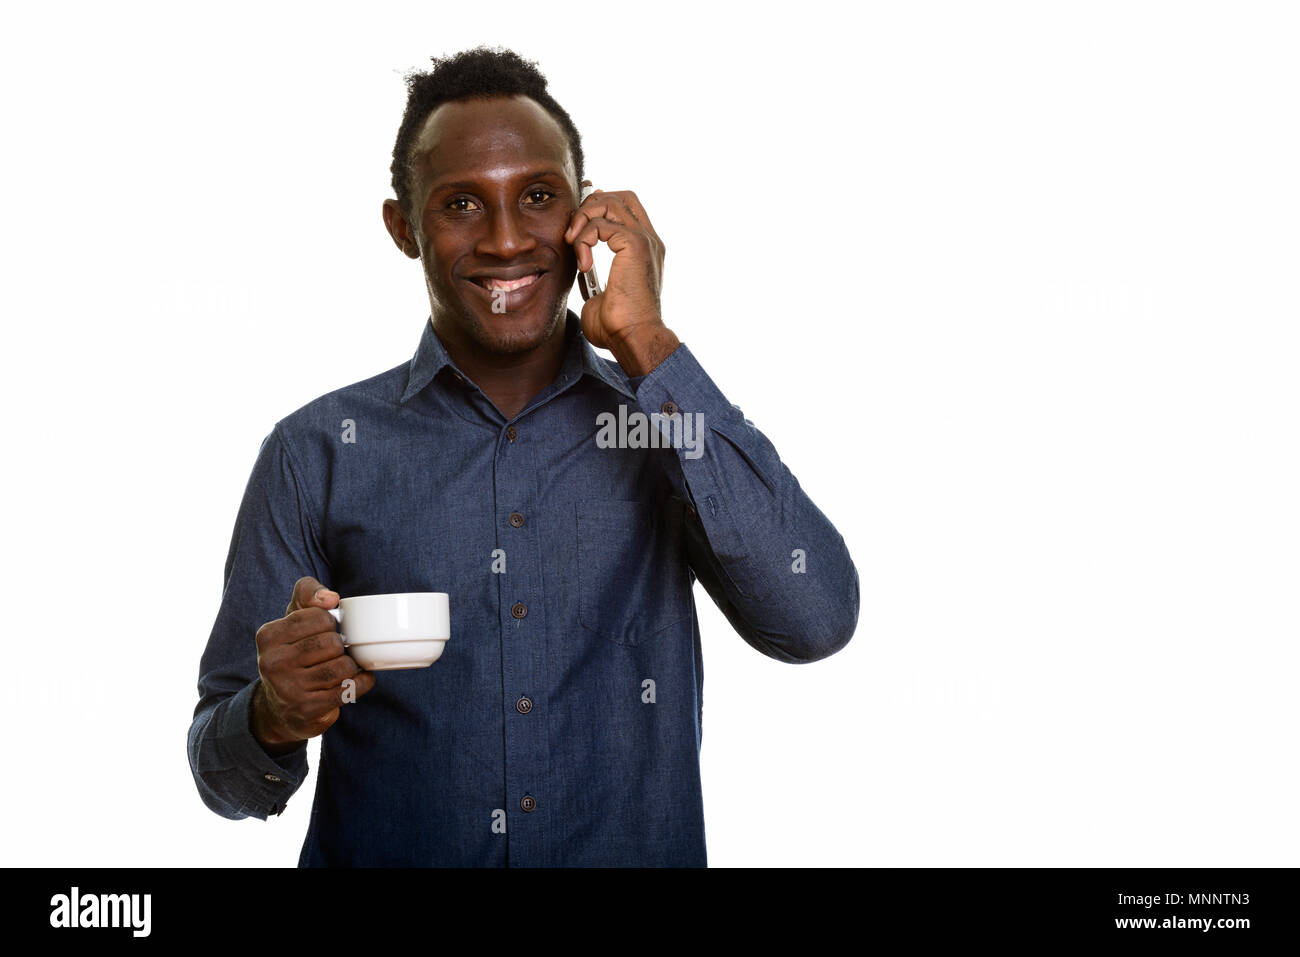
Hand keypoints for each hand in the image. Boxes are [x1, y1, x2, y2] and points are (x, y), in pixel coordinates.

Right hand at [250, 577, 374, 753]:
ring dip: (350, 666)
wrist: (280, 708)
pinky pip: (350, 688)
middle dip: (340, 646)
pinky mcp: (308, 710)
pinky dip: (362, 682)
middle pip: (332, 642)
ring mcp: (289, 689)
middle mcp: (273, 663)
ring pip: (343, 666)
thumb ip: (308, 594)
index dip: (330, 623)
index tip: (325, 631)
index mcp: (268, 636)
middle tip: (334, 653)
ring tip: (342, 667)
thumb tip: (330, 598)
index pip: (318, 617)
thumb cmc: (293, 654)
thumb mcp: (292, 619)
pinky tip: (355, 680)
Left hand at [565, 185, 679, 375]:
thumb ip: (593, 275)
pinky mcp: (634, 245)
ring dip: (583, 219)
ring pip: (609, 202)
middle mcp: (649, 240)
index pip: (627, 208)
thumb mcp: (600, 294)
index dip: (602, 205)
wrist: (633, 338)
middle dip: (591, 206)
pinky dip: (584, 239)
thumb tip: (580, 268)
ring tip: (574, 244)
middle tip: (573, 233)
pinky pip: (601, 224)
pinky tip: (583, 263)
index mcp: (646, 250)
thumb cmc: (618, 327)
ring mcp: (644, 240)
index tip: (579, 222)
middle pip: (620, 197)